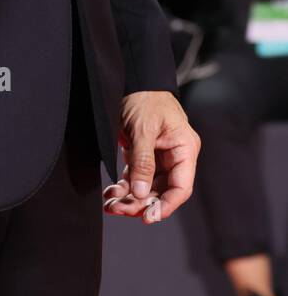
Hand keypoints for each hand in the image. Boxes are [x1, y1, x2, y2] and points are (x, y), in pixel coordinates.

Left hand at [103, 90, 198, 222]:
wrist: (131, 78)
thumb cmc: (144, 98)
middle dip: (140, 203)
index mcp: (185, 148)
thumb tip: (142, 195)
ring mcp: (159, 156)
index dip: (165, 205)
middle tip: (118, 209)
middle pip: (161, 191)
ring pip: (147, 187)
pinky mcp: (144, 155)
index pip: (181, 187)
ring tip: (110, 205)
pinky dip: (124, 187)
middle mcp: (175, 156)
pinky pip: (136, 177)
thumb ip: (143, 162)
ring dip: (129, 198)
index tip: (148, 217)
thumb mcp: (143, 129)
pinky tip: (111, 194)